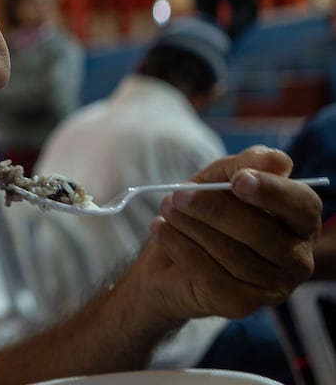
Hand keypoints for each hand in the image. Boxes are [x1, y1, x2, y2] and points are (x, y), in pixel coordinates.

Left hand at [138, 146, 319, 321]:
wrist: (167, 262)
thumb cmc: (203, 214)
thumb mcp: (216, 180)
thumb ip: (242, 166)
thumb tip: (278, 159)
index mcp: (298, 223)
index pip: (303, 207)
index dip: (273, 192)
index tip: (238, 180)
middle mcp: (296, 259)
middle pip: (263, 234)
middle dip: (215, 210)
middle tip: (178, 194)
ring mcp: (271, 287)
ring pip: (233, 255)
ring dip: (191, 226)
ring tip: (166, 209)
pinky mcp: (240, 305)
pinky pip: (209, 274)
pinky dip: (179, 246)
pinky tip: (162, 230)